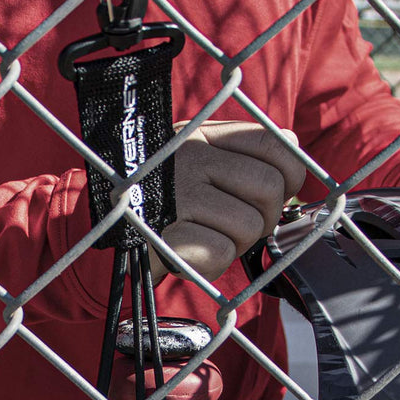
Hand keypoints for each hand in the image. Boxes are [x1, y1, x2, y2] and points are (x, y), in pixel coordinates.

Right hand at [154, 121, 305, 282]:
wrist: (106, 230)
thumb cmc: (164, 201)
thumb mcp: (200, 162)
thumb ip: (245, 153)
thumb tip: (292, 149)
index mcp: (202, 136)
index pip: (274, 143)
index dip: (290, 176)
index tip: (274, 195)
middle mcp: (190, 157)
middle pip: (270, 189)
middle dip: (263, 217)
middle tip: (235, 226)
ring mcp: (180, 194)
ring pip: (250, 226)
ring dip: (237, 244)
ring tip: (207, 238)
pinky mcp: (169, 233)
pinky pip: (221, 252)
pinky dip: (212, 263)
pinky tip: (191, 254)